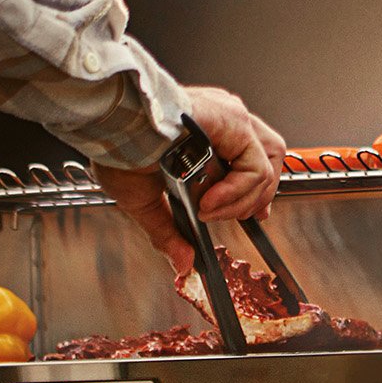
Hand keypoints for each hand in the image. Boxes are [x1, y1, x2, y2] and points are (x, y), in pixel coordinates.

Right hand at [92, 86, 289, 275]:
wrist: (112, 129)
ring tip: (211, 211)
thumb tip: (181, 263)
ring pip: (268, 163)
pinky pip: (254, 167)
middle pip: (270, 155)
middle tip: (244, 217)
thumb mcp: (146, 201)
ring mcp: (232, 119)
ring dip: (244, 199)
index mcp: (208, 132)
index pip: (252, 157)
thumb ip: (169, 232)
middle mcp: (225, 121)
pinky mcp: (234, 122)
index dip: (256, 189)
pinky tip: (208, 202)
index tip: (252, 215)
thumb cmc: (119, 151)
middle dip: (261, 194)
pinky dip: (236, 193)